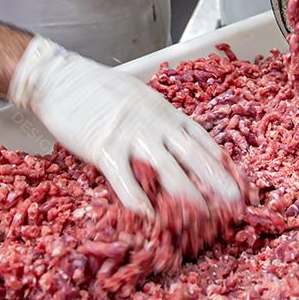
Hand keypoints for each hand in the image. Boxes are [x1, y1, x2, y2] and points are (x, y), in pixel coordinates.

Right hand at [9, 36, 241, 215]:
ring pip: (167, 171)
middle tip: (234, 206)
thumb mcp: (141, 98)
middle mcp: (155, 124)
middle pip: (193, 157)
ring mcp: (130, 136)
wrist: (60, 79)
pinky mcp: (103, 148)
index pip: (202, 140)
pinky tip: (149, 219)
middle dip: (216, 183)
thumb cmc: (98, 89)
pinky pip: (125, 180)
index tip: (239, 183)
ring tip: (202, 220)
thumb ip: (159, 120)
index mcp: (165, 112)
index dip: (222, 163)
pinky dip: (138, 200)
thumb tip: (176, 142)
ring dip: (186, 197)